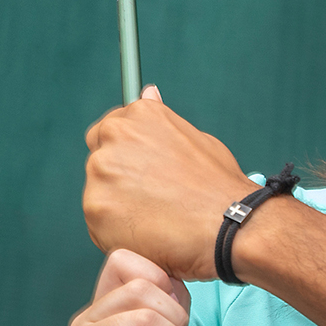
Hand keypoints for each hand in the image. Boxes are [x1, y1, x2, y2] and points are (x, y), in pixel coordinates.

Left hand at [83, 85, 253, 278]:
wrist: (229, 223)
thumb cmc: (218, 185)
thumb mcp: (195, 138)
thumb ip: (160, 120)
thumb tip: (147, 92)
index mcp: (139, 115)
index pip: (107, 131)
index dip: (124, 155)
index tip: (140, 172)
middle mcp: (115, 136)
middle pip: (99, 161)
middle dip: (119, 179)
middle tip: (152, 198)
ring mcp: (101, 172)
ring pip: (97, 193)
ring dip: (117, 206)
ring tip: (156, 218)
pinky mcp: (95, 208)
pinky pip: (98, 223)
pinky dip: (116, 231)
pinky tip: (149, 233)